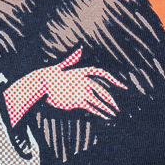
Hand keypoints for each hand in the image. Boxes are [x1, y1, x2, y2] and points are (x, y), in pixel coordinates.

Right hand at [2, 48, 124, 127]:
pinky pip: (91, 108)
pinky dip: (99, 112)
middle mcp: (84, 81)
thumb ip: (72, 58)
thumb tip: (80, 47)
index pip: (102, 73)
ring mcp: (80, 91)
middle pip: (102, 90)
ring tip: (113, 113)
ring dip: (107, 108)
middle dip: (111, 100)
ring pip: (98, 101)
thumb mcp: (63, 65)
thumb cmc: (51, 75)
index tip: (123, 86)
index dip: (114, 79)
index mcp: (82, 71)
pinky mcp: (76, 101)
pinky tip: (105, 116)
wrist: (41, 84)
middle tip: (117, 107)